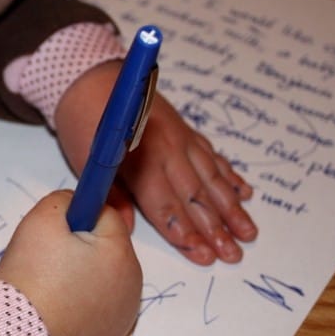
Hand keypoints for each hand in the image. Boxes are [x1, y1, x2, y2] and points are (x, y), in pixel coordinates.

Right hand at [0, 190, 141, 335]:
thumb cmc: (31, 278)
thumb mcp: (41, 220)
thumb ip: (64, 199)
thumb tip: (77, 203)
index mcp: (121, 253)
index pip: (106, 215)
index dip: (76, 216)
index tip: (53, 230)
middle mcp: (132, 285)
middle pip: (105, 249)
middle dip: (78, 248)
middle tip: (44, 261)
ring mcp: (123, 317)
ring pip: (101, 279)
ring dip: (79, 276)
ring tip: (46, 289)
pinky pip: (96, 309)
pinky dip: (78, 305)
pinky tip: (54, 312)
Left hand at [55, 61, 256, 265]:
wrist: (91, 79)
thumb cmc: (84, 124)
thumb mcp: (88, 164)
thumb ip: (112, 198)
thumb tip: (127, 229)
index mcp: (142, 163)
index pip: (168, 208)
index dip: (186, 235)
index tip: (205, 256)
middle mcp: (169, 152)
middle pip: (197, 198)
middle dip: (217, 229)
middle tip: (235, 255)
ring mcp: (182, 140)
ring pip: (212, 179)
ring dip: (232, 208)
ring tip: (249, 232)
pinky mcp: (186, 130)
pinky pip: (213, 157)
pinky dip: (230, 176)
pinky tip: (246, 192)